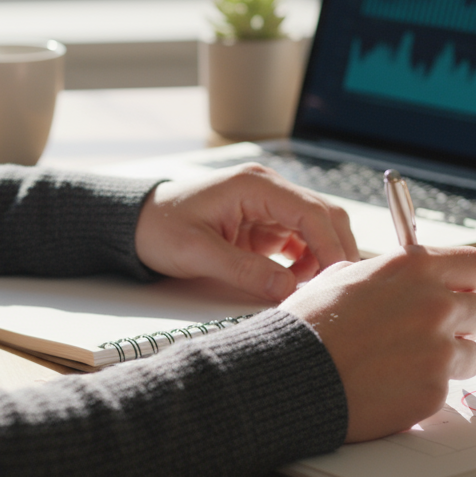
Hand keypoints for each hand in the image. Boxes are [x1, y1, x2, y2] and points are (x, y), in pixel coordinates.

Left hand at [134, 164, 359, 301]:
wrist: (137, 224)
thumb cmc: (160, 229)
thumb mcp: (196, 253)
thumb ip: (243, 271)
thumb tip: (288, 291)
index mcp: (254, 185)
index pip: (311, 210)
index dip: (330, 245)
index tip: (338, 278)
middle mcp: (268, 189)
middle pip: (323, 216)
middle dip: (335, 251)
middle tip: (336, 289)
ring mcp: (268, 206)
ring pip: (317, 229)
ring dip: (322, 258)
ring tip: (311, 290)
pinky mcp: (264, 224)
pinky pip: (300, 241)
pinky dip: (307, 262)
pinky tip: (296, 282)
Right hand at [281, 246, 475, 441]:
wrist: (293, 374)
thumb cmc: (310, 324)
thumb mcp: (342, 276)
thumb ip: (387, 275)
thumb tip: (402, 281)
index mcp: (414, 268)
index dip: (468, 281)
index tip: (456, 292)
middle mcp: (434, 304)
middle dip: (462, 324)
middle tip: (430, 334)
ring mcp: (438, 349)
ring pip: (472, 354)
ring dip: (448, 360)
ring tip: (407, 363)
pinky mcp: (434, 390)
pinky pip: (446, 388)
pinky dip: (424, 389)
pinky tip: (391, 385)